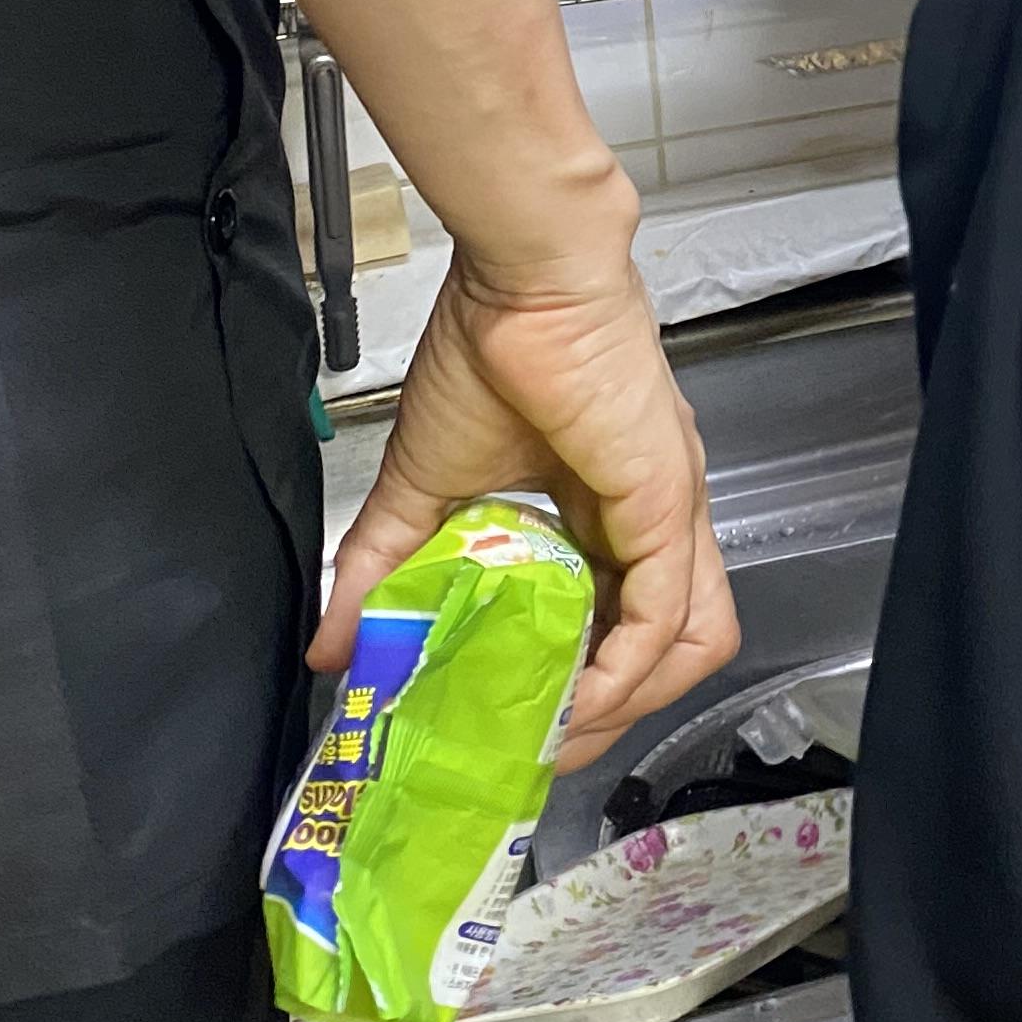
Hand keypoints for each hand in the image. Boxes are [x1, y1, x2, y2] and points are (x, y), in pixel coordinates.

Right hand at [313, 250, 738, 767]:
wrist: (520, 274)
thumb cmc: (491, 349)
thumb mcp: (426, 482)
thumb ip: (384, 565)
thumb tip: (331, 643)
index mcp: (614, 513)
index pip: (625, 628)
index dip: (582, 689)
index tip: (517, 727)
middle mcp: (659, 520)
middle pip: (674, 650)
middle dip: (609, 714)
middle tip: (535, 746)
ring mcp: (672, 512)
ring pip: (690, 642)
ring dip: (625, 702)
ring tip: (553, 729)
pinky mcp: (666, 501)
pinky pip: (668, 613)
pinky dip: (626, 668)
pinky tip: (574, 695)